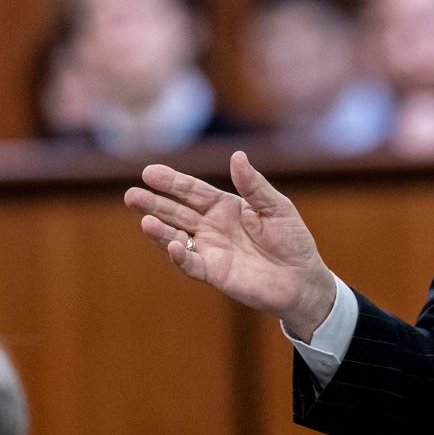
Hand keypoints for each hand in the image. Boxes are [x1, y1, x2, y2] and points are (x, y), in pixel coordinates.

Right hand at [123, 151, 336, 340]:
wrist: (302, 279)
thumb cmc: (292, 240)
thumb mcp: (277, 207)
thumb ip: (254, 186)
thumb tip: (237, 156)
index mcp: (225, 206)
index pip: (192, 191)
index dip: (171, 182)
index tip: (149, 172)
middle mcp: (211, 226)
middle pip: (176, 212)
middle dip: (154, 204)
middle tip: (131, 195)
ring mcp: (210, 250)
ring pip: (177, 237)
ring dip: (160, 230)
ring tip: (144, 221)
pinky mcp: (214, 273)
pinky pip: (191, 264)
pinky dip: (180, 256)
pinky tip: (173, 244)